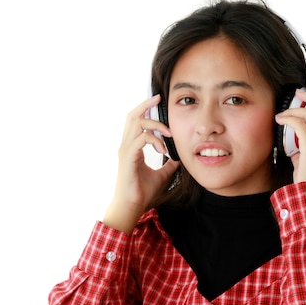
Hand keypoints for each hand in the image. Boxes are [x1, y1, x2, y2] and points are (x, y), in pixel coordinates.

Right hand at [104, 95, 179, 232]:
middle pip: (132, 116)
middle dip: (146, 105)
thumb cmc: (142, 192)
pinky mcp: (128, 157)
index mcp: (132, 147)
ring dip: (155, 124)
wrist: (132, 206)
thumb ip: (169, 165)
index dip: (146, 110)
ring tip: (168, 132)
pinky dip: (154, 140)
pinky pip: (141, 139)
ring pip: (136, 124)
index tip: (158, 103)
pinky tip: (163, 149)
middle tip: (159, 98)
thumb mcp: (161, 175)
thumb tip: (180, 158)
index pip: (136, 122)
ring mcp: (126, 150)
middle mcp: (126, 145)